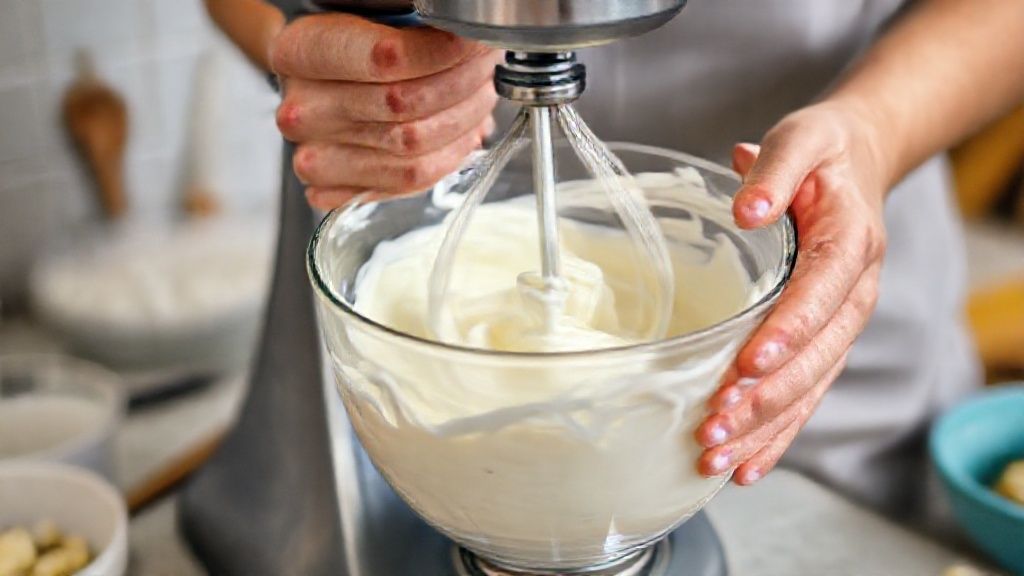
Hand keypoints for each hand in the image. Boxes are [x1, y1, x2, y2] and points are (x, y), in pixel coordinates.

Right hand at [269, 14, 500, 209]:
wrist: (317, 90)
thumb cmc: (348, 53)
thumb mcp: (369, 24)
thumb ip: (412, 31)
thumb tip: (472, 45)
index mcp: (301, 53)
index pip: (387, 58)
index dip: (444, 53)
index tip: (473, 44)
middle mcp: (302, 108)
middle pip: (405, 104)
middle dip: (463, 83)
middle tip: (485, 68)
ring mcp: (313, 154)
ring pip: (413, 146)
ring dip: (464, 121)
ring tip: (479, 100)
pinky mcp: (331, 189)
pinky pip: (408, 180)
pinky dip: (449, 157)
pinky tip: (462, 136)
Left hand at [695, 101, 889, 484]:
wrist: (855, 163)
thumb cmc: (821, 153)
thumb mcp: (799, 139)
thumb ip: (773, 170)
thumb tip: (745, 209)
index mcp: (849, 243)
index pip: (819, 296)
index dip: (786, 332)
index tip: (748, 363)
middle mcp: (853, 294)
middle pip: (814, 358)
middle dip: (764, 398)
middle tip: (715, 426)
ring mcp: (842, 324)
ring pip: (809, 389)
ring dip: (765, 428)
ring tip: (718, 458)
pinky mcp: (826, 342)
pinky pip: (807, 396)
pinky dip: (779, 434)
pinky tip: (745, 466)